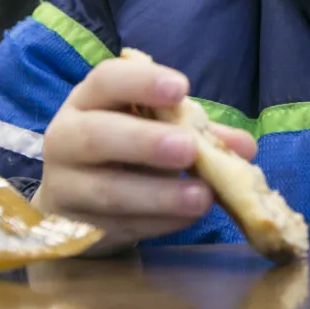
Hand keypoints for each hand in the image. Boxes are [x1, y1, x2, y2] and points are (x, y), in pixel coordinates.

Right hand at [34, 52, 257, 256]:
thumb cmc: (125, 150)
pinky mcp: (75, 227)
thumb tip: (244, 148)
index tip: (181, 89)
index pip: (106, 81)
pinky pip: (117, 225)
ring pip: (106, 190)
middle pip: (96, 136)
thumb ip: (198, 132)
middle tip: (188, 149)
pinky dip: (157, 222)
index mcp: (89, 100)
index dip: (141, 83)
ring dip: (158, 195)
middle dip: (145, 142)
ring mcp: (65, 186)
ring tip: (202, 197)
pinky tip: (186, 218)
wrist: (78, 200)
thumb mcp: (156, 129)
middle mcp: (67, 137)